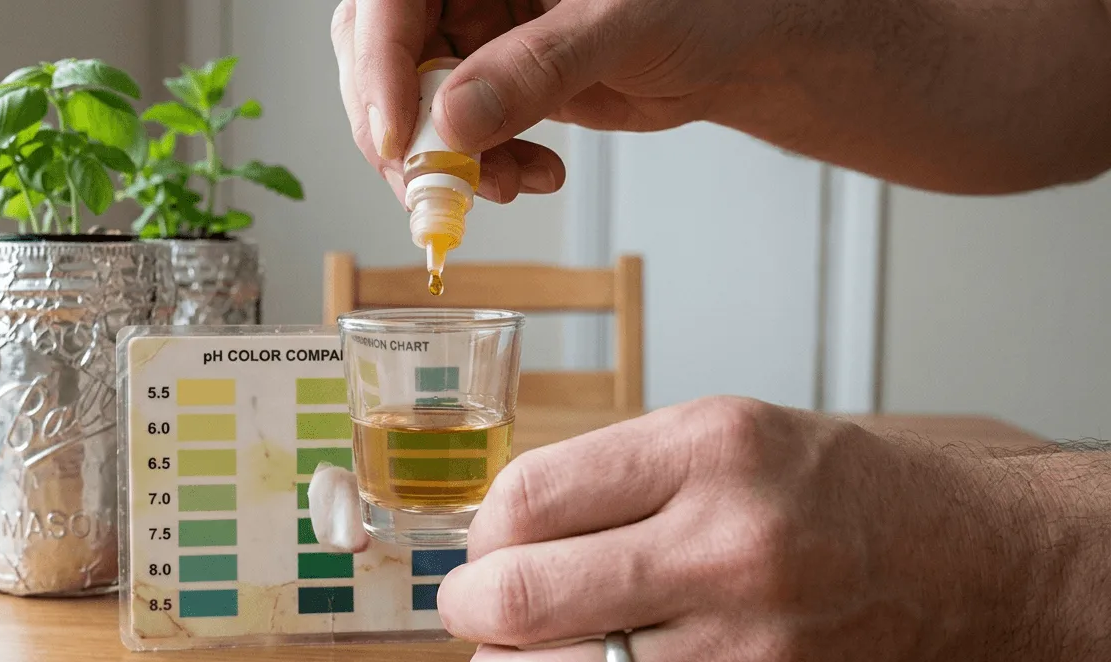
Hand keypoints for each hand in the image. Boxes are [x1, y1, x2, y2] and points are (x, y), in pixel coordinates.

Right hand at [330, 0, 768, 204]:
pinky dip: (482, 169)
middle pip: (381, 53)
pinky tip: (531, 176)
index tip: (398, 138)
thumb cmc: (704, 1)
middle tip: (434, 184)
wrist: (738, 45)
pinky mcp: (493, 80)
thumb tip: (453, 124)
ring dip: (447, 162)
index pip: (388, 1)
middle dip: (403, 130)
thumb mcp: (622, 22)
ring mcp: (476, 32)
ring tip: (503, 187)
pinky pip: (456, 135)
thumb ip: (538, 68)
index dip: (379, 66)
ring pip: (413, 104)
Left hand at [435, 397, 1056, 661]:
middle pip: (523, 597)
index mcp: (713, 454)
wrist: (983, 572)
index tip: (486, 541)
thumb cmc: (845, 495)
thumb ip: (613, 470)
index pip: (530, 496)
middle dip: (466, 607)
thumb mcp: (730, 432)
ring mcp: (753, 660)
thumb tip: (497, 528)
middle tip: (467, 606)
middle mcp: (733, 552)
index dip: (482, 527)